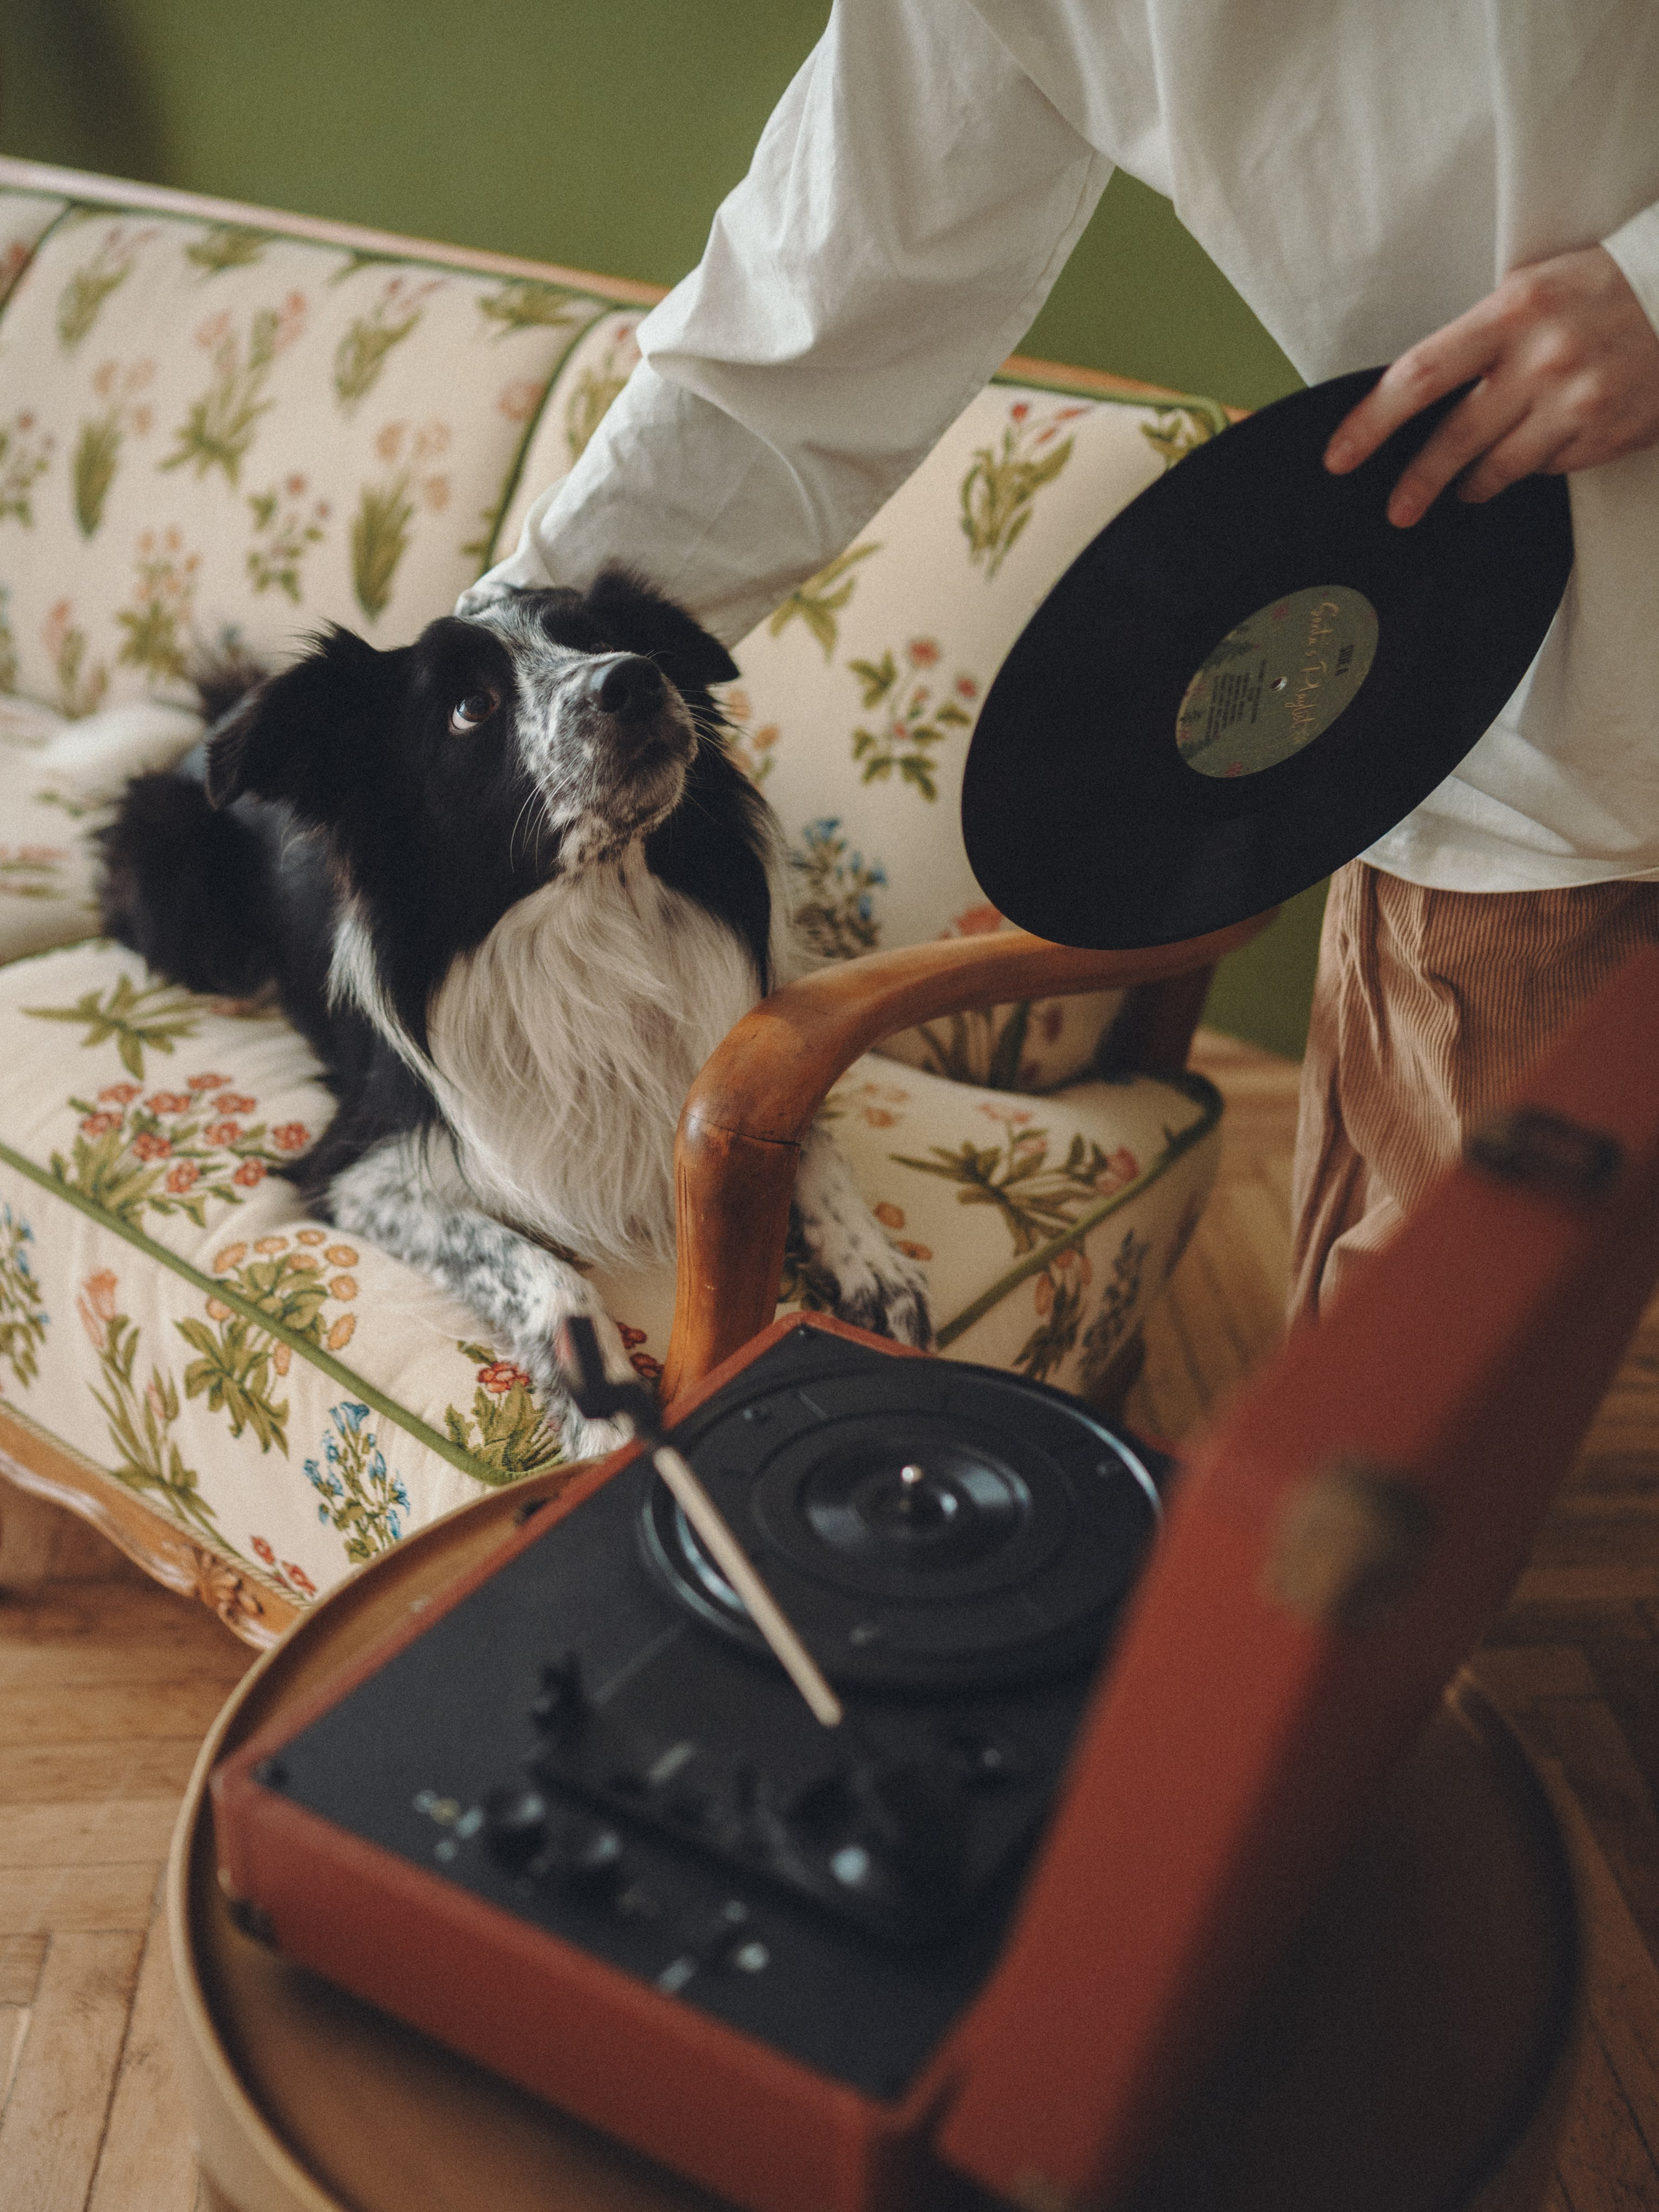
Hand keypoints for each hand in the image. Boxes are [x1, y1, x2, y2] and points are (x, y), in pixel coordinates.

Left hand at [1323, 243, 1658, 524]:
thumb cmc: (1604, 288)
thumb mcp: (1534, 290)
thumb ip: (1480, 338)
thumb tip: (1419, 395)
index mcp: (1515, 311)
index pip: (1420, 375)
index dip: (1371, 423)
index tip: (1340, 456)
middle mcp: (1544, 360)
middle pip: (1453, 439)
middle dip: (1416, 483)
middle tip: (1398, 507)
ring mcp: (1577, 403)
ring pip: (1498, 468)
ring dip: (1472, 483)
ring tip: (1462, 486)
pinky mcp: (1605, 435)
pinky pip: (1547, 468)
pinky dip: (1533, 464)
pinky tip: (1539, 446)